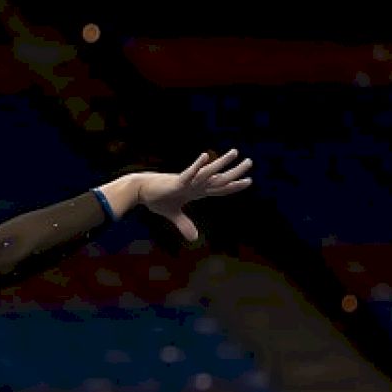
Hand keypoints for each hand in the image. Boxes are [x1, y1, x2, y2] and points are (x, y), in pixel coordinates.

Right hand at [138, 150, 252, 240]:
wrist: (141, 190)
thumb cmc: (156, 198)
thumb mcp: (173, 214)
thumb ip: (184, 225)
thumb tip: (194, 239)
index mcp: (196, 191)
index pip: (219, 188)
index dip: (234, 186)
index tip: (248, 181)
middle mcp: (195, 184)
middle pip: (220, 179)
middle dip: (235, 172)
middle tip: (250, 162)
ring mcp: (187, 182)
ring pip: (208, 173)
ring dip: (221, 163)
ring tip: (234, 152)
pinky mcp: (176, 182)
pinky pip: (189, 173)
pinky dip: (197, 166)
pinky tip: (205, 156)